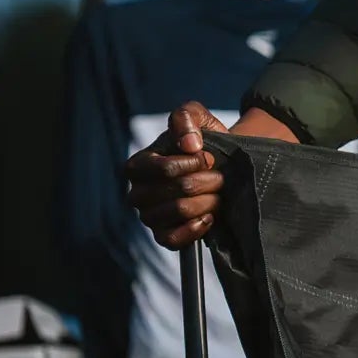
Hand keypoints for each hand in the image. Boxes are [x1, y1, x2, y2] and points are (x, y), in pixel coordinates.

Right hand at [125, 103, 229, 248]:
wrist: (219, 167)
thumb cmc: (202, 142)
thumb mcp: (194, 117)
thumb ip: (186, 118)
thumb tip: (189, 145)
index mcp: (138, 165)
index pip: (163, 169)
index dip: (191, 164)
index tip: (208, 158)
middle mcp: (137, 193)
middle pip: (176, 191)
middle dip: (206, 182)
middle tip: (220, 177)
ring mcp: (149, 216)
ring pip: (179, 212)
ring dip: (208, 202)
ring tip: (218, 194)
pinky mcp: (163, 236)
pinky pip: (172, 240)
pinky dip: (195, 228)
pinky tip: (210, 217)